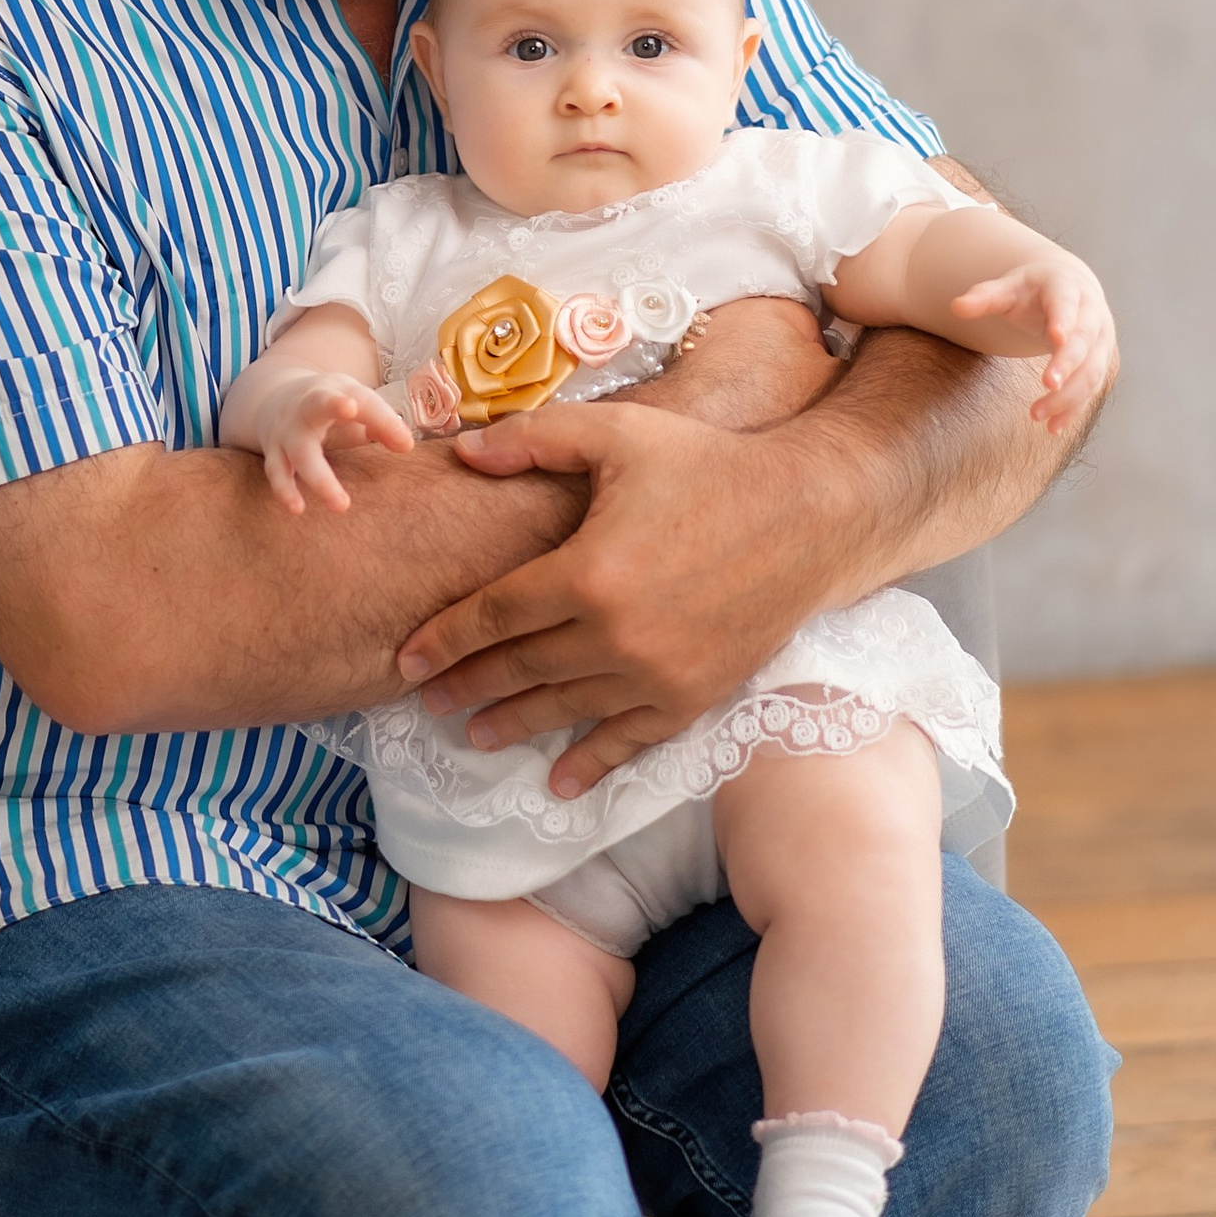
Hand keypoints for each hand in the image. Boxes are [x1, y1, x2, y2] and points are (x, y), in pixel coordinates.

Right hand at [234, 368, 416, 515]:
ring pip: (300, 452)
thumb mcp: (354, 403)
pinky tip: (297, 508)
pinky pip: (277, 471)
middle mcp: (306, 406)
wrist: (274, 398)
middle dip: (334, 409)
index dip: (382, 419)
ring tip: (340, 505)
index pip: (363, 402)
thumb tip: (405, 446)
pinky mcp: (274, 452)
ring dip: (319, 478)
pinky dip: (285, 489)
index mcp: (334, 391)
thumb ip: (379, 424)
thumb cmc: (328, 405)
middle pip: (318, 407)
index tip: (404, 443)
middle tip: (353, 414)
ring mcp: (287, 429)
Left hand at [391, 400, 835, 794]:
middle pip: (520, 668)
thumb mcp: (615, 435)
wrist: (808, 515)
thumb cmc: (707, 465)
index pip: (494, 615)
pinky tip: (560, 781)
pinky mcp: (695, 695)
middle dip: (466, 686)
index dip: (445, 639)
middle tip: (425, 701)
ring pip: (565, 709)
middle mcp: (616, 634)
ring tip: (475, 735)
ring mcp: (657, 673)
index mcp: (587, 571)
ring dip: (514, 724)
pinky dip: (592, 762)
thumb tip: (462, 453)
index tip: (407, 659)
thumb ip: (532, 440)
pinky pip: (630, 738)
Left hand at [951, 250, 1117, 432]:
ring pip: (1091, 370)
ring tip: (1036, 415)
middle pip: (1083, 341)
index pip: (1067, 304)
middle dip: (1067, 363)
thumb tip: (955, 307)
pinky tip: (1053, 428)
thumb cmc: (1031, 291)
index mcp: (1067, 287)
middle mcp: (1091, 314)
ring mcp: (1100, 341)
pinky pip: (1091, 388)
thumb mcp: (1008, 287)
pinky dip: (1073, 409)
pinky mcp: (1098, 363)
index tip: (1056, 338)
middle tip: (1047, 384)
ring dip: (1068, 395)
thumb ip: (984, 297)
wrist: (1067, 294)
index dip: (1063, 320)